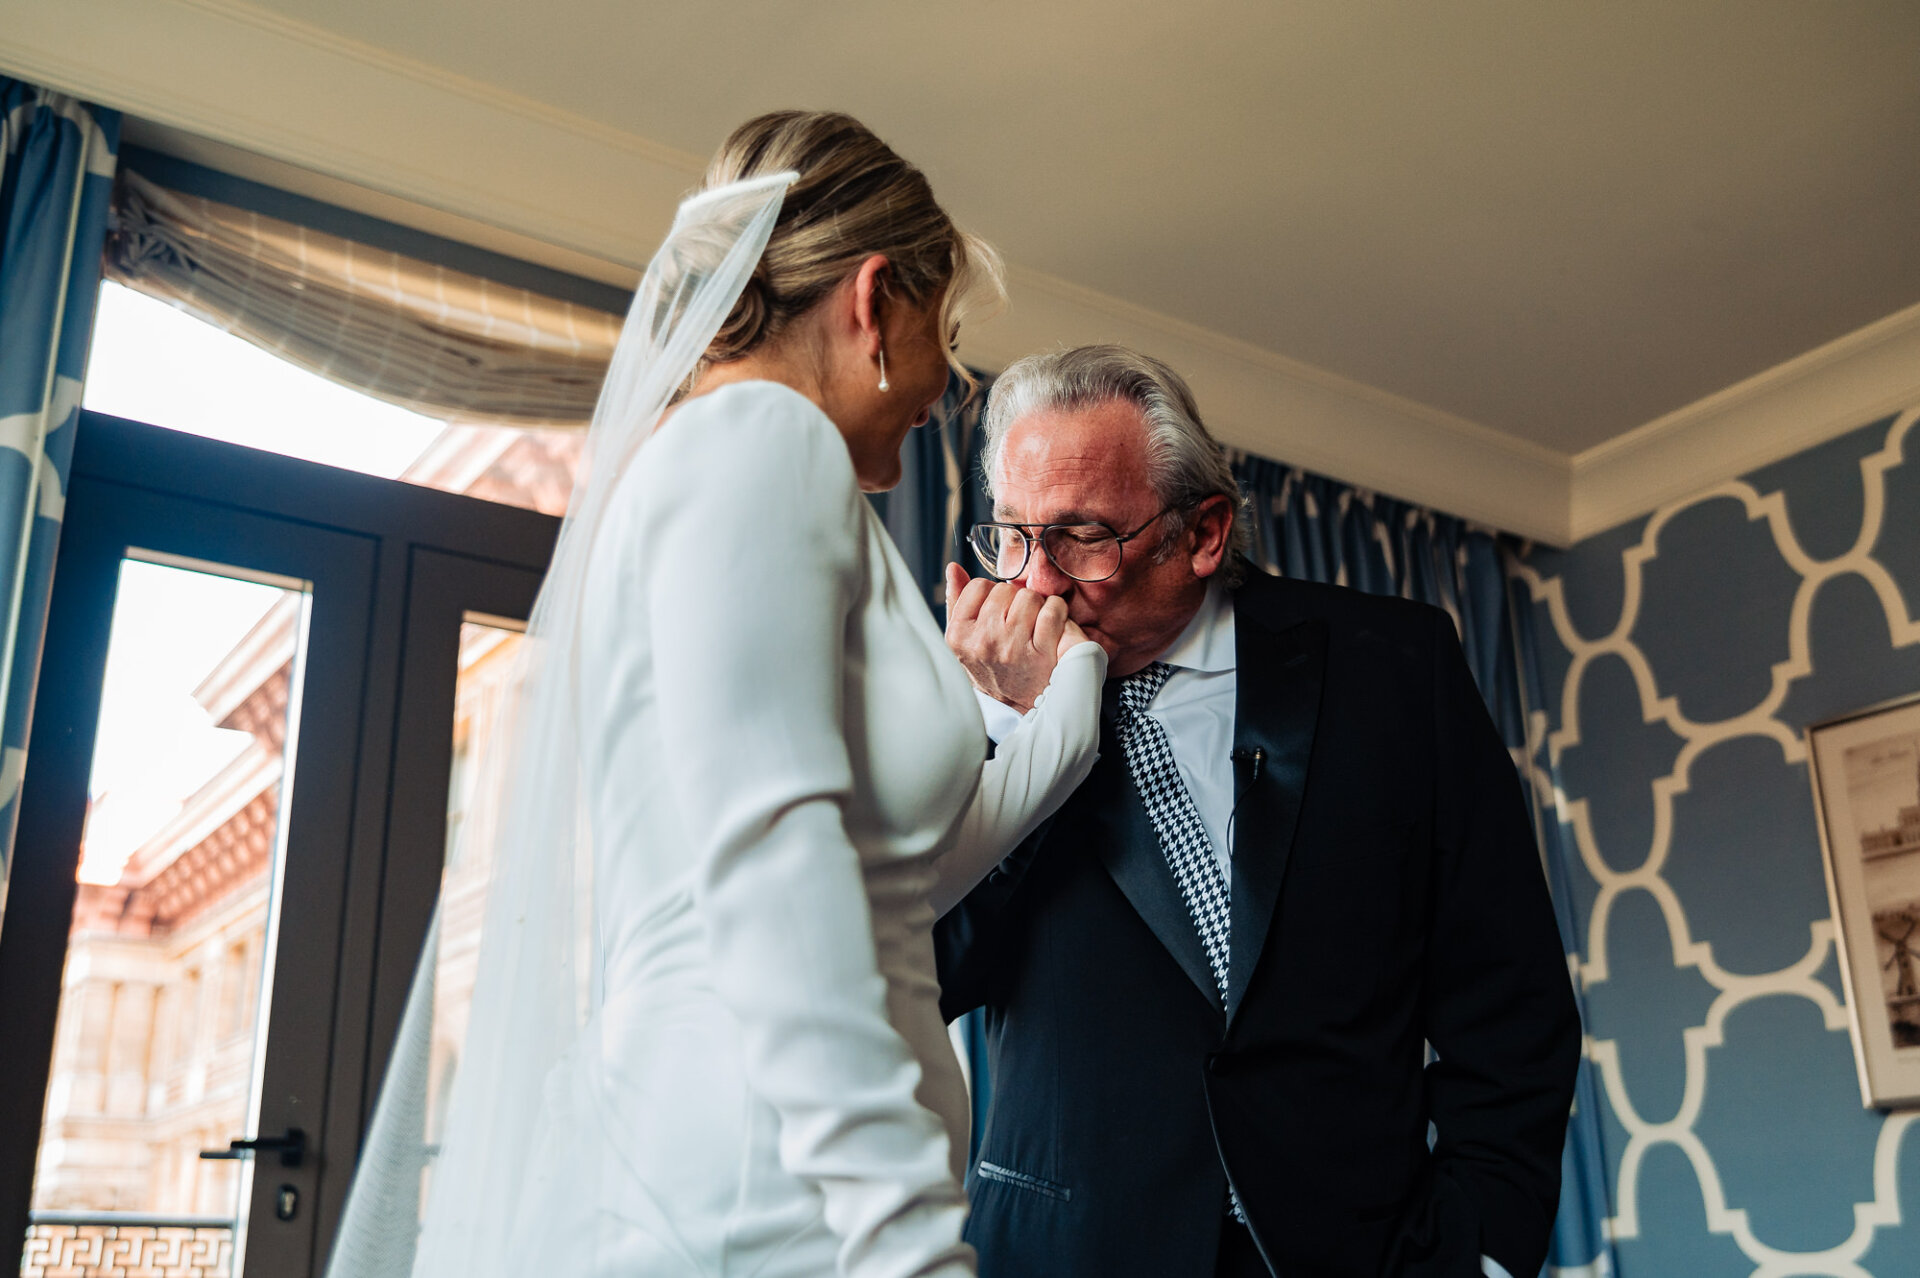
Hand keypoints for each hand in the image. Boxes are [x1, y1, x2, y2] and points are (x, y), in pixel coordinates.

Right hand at [944, 563, 1087, 712]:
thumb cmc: (991, 668)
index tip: (997, 611)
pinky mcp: (1042, 654)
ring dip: (1037, 605)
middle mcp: (983, 642)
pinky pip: (1053, 611)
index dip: (992, 594)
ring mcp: (1013, 648)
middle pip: (1006, 589)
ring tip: (1033, 625)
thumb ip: (956, 602)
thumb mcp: (964, 641)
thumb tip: (953, 568)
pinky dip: (1057, 612)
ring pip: (1030, 597)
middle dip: (1015, 600)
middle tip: (1017, 621)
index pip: (979, 586)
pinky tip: (1052, 627)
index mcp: (959, 636)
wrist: (1018, 708)